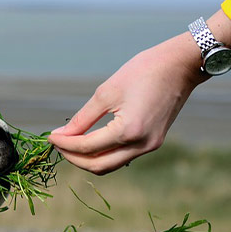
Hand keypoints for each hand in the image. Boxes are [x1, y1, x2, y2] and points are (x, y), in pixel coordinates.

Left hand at [48, 33, 205, 174]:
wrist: (180, 65)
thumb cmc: (143, 72)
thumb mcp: (106, 93)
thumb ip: (82, 119)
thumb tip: (61, 135)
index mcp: (129, 131)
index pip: (87, 148)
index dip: (64, 144)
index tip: (49, 137)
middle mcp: (142, 145)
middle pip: (98, 166)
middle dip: (73, 158)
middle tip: (58, 144)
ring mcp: (150, 146)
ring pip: (110, 165)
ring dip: (88, 159)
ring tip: (70, 144)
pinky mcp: (153, 142)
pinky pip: (122, 157)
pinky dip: (103, 154)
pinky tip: (90, 141)